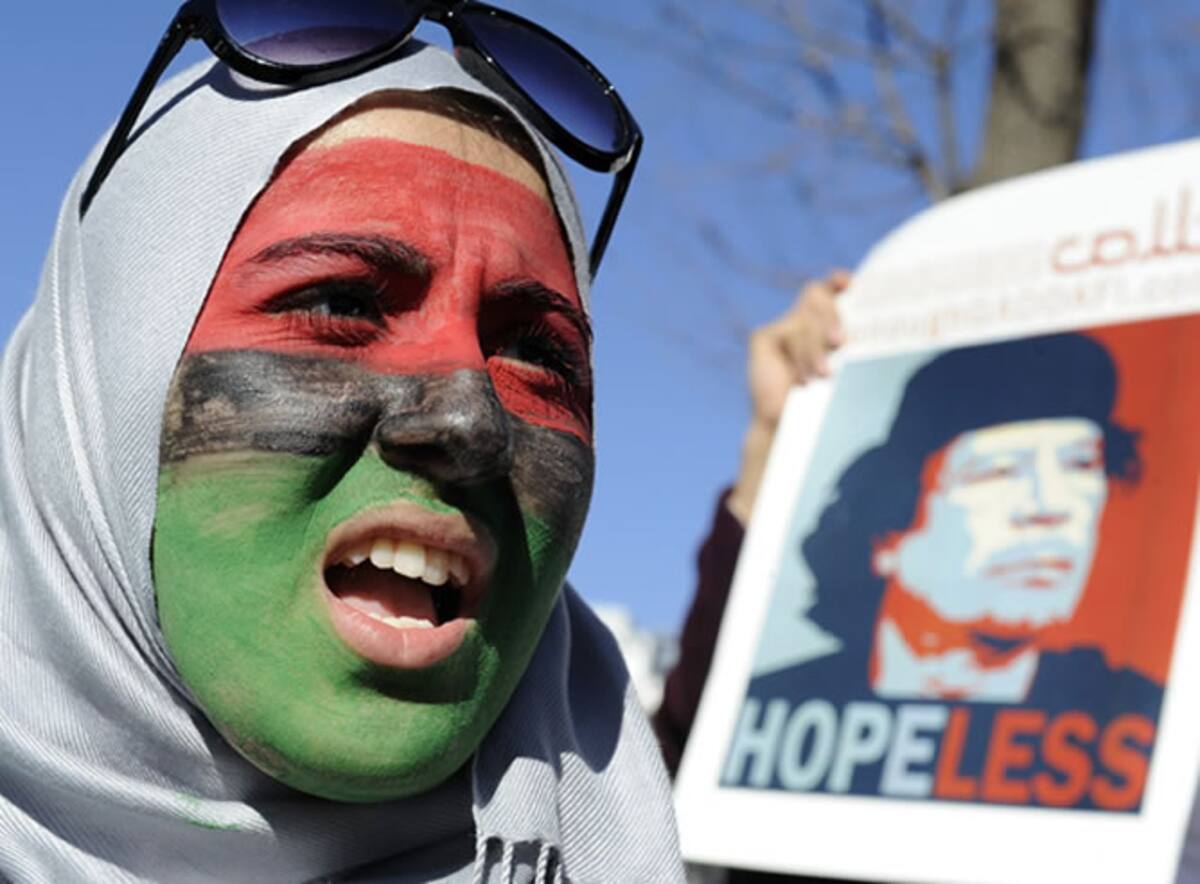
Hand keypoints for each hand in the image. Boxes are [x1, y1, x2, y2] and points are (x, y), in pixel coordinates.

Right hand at [726, 270, 849, 524]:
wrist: (790, 429)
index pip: (833, 288)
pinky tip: (802, 379)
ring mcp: (783, 327)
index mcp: (827, 321)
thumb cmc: (826, 401)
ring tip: (822, 375)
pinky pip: (787, 334)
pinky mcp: (764, 338)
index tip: (850, 283)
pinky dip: (800, 356)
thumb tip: (892, 330)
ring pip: (804, 318)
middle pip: (816, 294)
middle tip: (840, 341)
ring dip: (815, 347)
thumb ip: (859, 346)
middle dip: (830, 315)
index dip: (839, 281)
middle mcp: (804, 319)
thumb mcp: (849, 369)